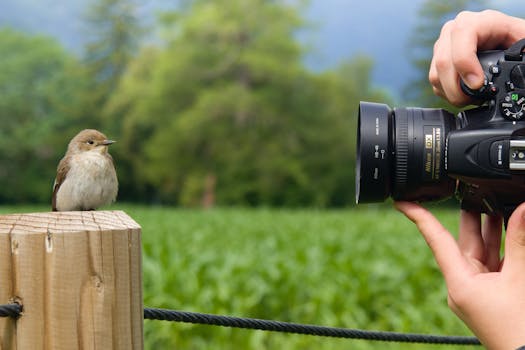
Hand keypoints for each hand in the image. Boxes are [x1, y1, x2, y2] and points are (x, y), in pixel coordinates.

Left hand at [395, 201, 524, 349]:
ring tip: (492, 200)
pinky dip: (502, 247)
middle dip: (470, 215)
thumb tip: (521, 209)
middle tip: (469, 188)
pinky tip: (509, 230)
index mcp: (458, 282)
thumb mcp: (520, 277)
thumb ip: (519, 242)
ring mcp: (476, 290)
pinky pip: (492, 263)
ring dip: (490, 228)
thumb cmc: (520, 326)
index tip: (401, 201)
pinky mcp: (490, 293)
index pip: (435, 239)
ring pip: (480, 250)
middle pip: (463, 241)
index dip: (418, 217)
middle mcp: (462, 285)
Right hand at [429, 10, 524, 105]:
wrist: (507, 42)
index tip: (477, 84)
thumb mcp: (523, 40)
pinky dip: (447, 93)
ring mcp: (444, 45)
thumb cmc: (516, 40)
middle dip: (457, 88)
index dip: (465, 62)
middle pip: (444, 61)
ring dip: (452, 93)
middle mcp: (455, 30)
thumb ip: (521, 52)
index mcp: (480, 21)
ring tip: (470, 98)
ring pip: (436, 74)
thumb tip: (518, 72)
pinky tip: (463, 93)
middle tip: (473, 99)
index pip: (461, 35)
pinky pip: (434, 81)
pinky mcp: (438, 59)